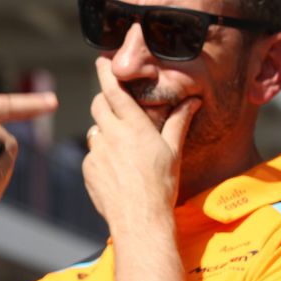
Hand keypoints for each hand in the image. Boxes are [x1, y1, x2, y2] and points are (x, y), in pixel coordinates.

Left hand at [82, 58, 197, 230]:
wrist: (140, 219)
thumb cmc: (161, 185)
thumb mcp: (173, 151)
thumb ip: (179, 122)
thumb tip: (193, 101)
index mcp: (133, 126)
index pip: (114, 90)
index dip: (106, 73)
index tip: (102, 62)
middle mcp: (110, 135)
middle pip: (98, 105)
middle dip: (104, 100)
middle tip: (114, 103)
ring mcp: (95, 152)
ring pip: (95, 131)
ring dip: (105, 131)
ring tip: (123, 147)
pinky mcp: (87, 169)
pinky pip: (92, 155)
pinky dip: (102, 156)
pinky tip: (118, 170)